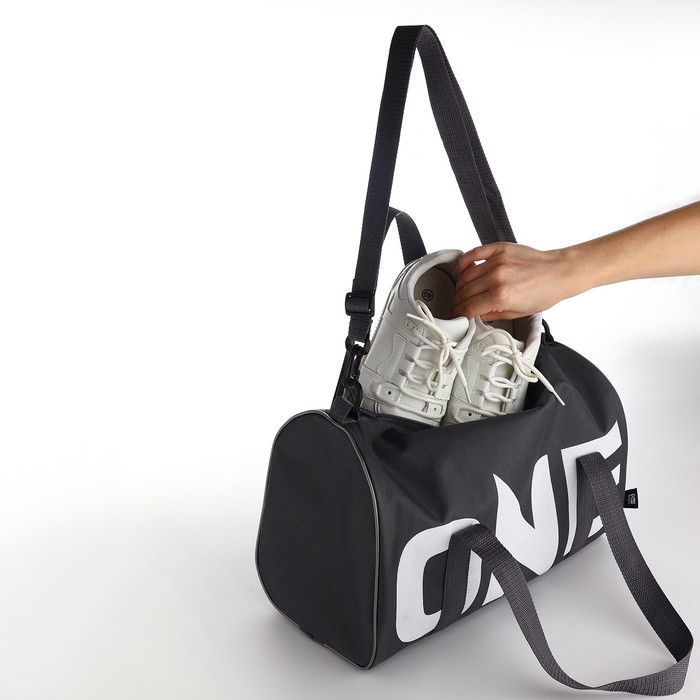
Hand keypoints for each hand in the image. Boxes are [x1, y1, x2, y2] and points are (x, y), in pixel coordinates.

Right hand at [450, 242, 572, 320]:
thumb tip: (475, 315)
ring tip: (461, 293)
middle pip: (464, 292)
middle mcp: (497, 277)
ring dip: (459, 287)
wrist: (560, 273)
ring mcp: (497, 261)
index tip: (456, 316)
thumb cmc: (544, 292)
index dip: (459, 314)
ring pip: (466, 276)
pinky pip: (474, 253)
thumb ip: (491, 314)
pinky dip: (463, 262)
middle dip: (457, 303)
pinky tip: (460, 270)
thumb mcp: (517, 313)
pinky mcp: (500, 249)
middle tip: (457, 307)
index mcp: (501, 296)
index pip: (468, 307)